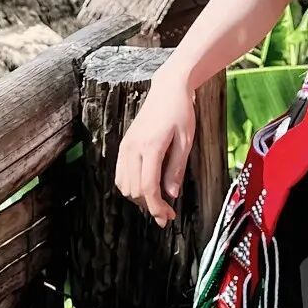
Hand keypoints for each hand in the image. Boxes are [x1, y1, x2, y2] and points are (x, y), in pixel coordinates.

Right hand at [114, 73, 196, 228]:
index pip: (148, 186)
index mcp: (151, 146)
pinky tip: (145, 188)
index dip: (156, 207)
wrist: (168, 88)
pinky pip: (121, 174)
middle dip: (150, 206)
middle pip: (134, 190)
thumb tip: (171, 195)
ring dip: (139, 198)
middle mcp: (133, 148)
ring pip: (124, 185)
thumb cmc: (181, 112)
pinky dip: (131, 186)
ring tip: (157, 201)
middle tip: (167, 213)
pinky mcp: (124, 145)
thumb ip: (176, 168)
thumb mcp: (186, 140)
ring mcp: (125, 146)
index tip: (167, 218)